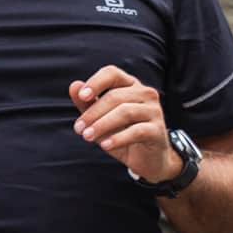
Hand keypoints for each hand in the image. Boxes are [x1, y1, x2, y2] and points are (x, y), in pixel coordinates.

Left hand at [70, 66, 178, 181]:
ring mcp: (154, 111)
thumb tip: (74, 86)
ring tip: (87, 137)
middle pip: (115, 96)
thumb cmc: (122, 134)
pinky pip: (136, 131)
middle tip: (79, 128)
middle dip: (93, 113)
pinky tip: (105, 146)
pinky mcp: (158, 130)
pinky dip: (118, 138)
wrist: (147, 158)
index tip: (82, 96)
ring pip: (125, 112)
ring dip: (102, 125)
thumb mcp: (100, 119)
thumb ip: (87, 104)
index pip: (112, 73)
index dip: (96, 82)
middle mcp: (145, 93)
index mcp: (130, 85)